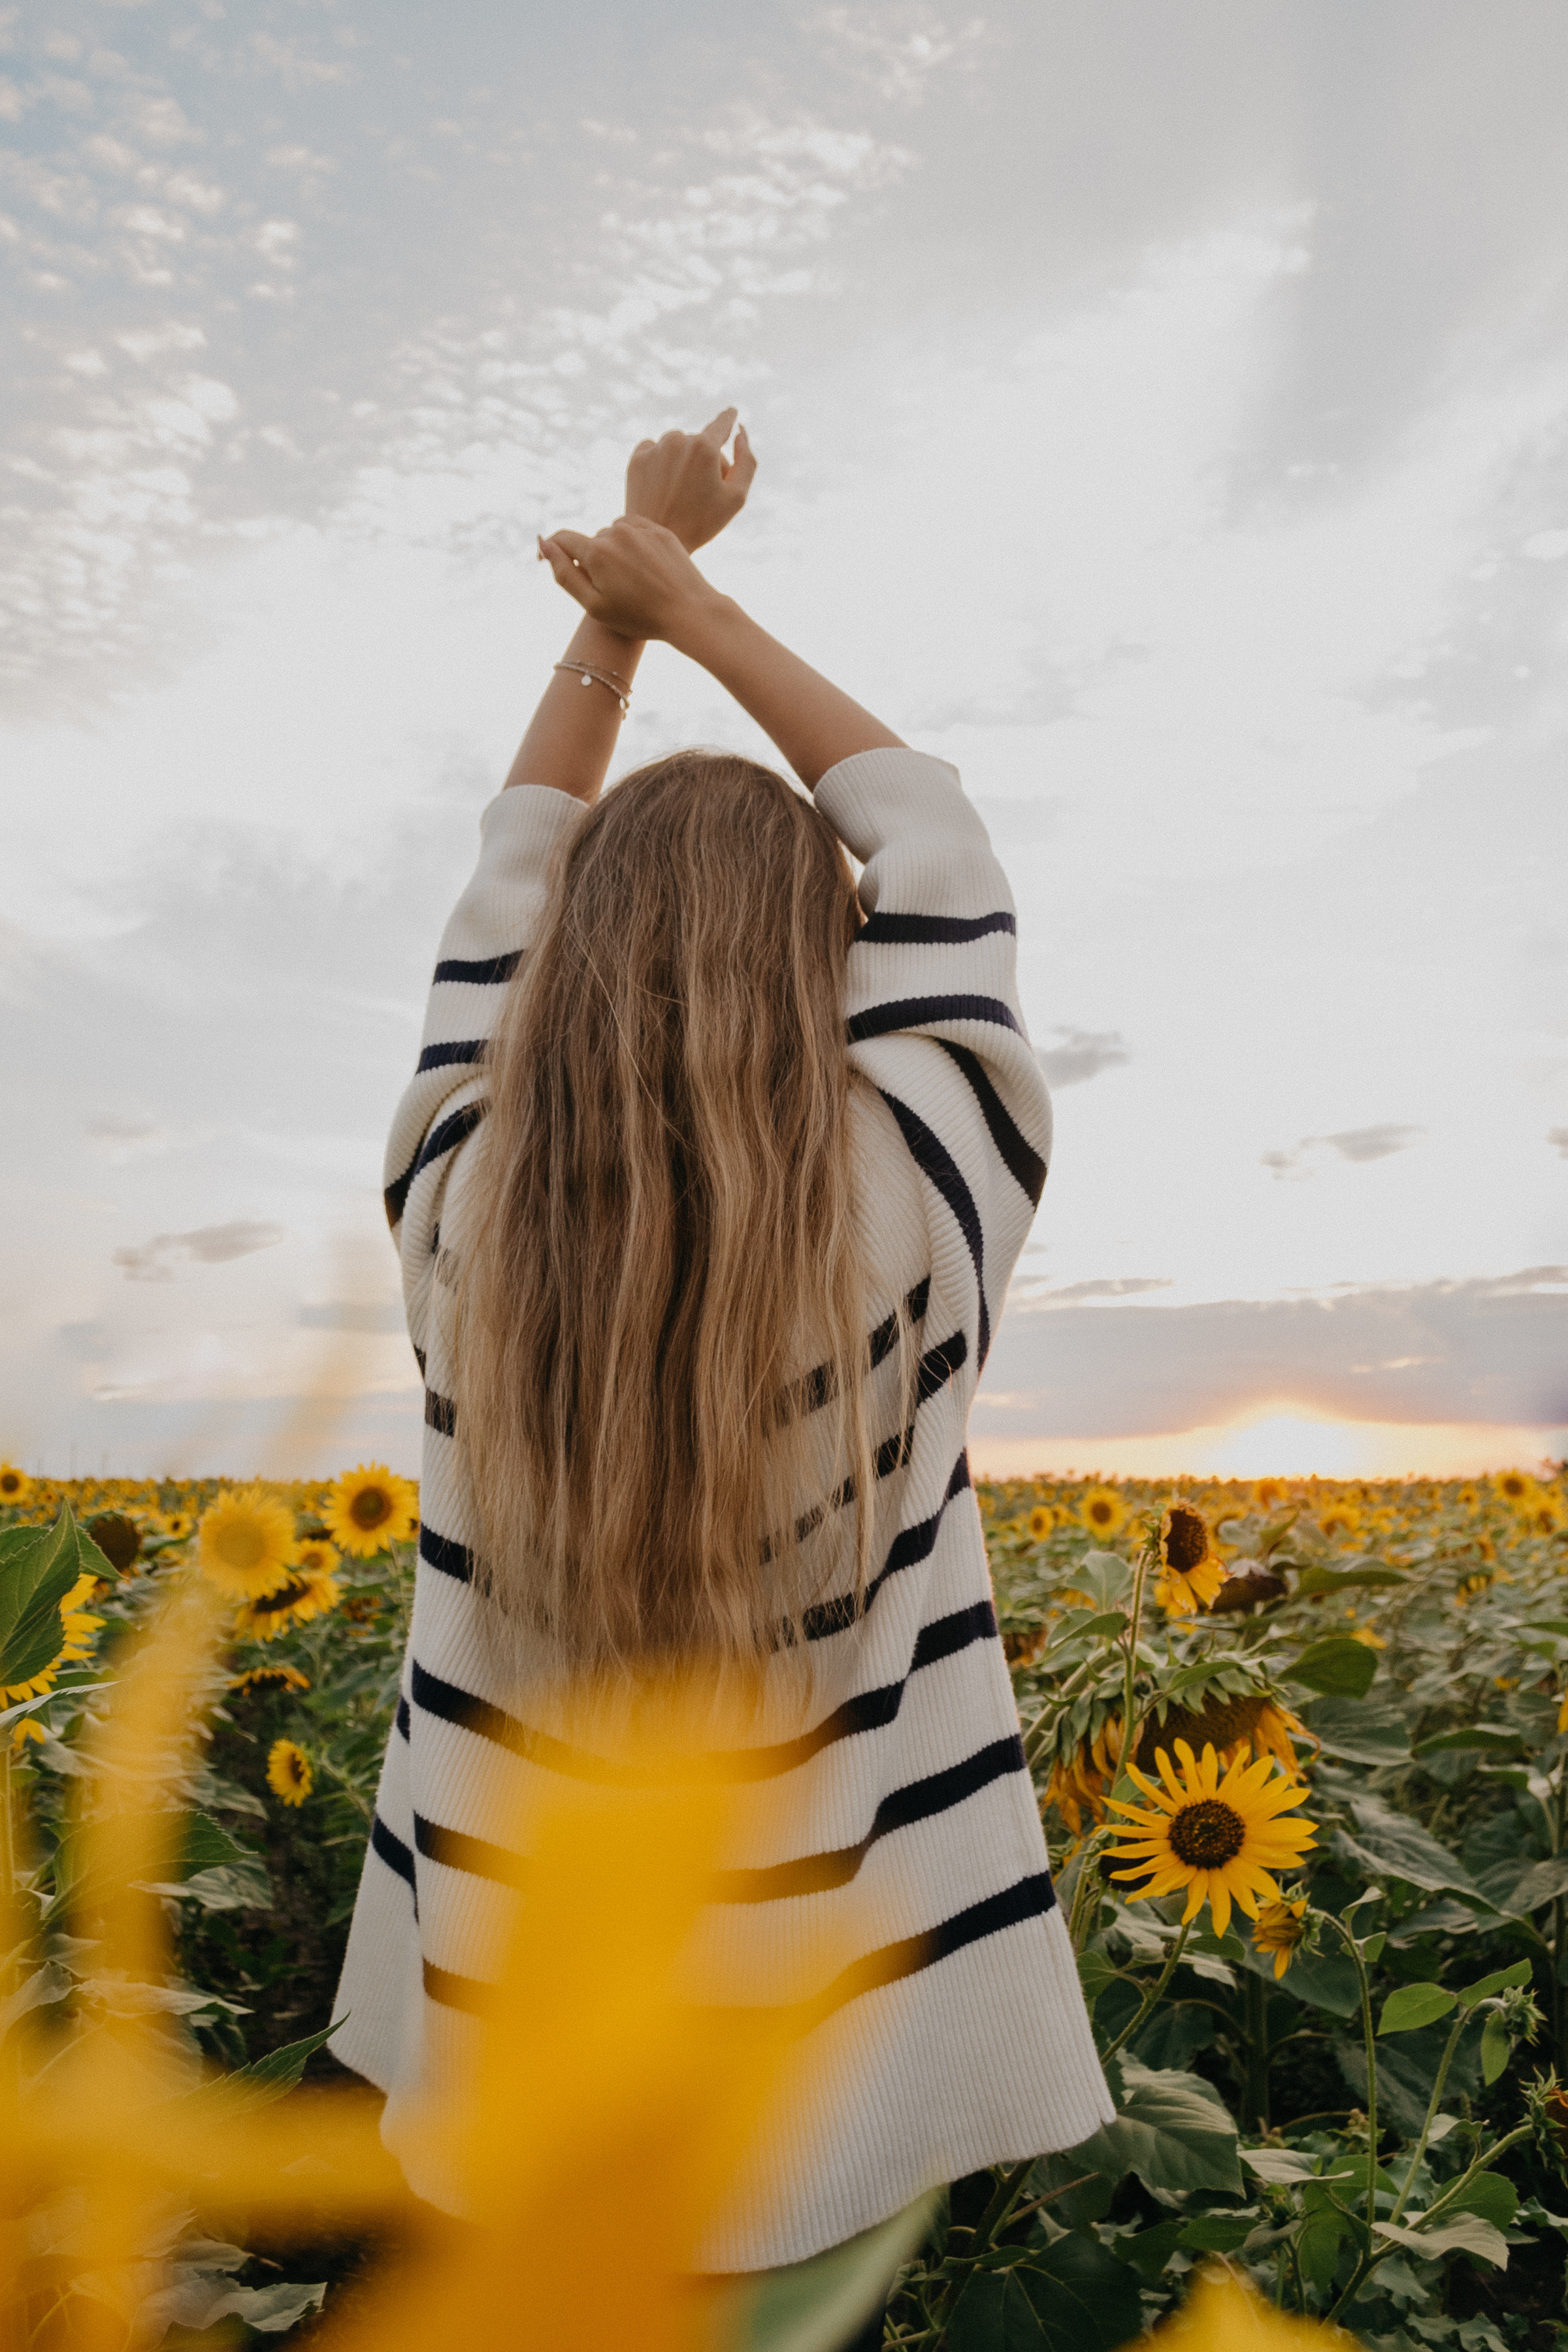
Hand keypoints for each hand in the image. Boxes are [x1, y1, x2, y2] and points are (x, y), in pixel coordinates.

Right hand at [537, 514, 720, 643]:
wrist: (689, 612)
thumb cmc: (640, 617)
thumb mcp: (595, 605)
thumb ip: (565, 574)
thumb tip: (545, 545)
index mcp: (596, 552)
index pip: (562, 539)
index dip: (552, 550)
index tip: (549, 561)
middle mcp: (616, 533)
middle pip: (591, 542)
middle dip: (592, 561)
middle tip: (612, 591)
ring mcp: (640, 529)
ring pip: (612, 534)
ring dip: (613, 551)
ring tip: (631, 581)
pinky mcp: (659, 530)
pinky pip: (634, 530)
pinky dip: (632, 544)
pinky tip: (643, 567)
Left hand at [624, 407, 755, 551]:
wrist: (657, 538)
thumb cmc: (702, 522)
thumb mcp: (736, 496)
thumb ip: (746, 460)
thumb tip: (741, 431)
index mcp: (705, 447)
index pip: (721, 423)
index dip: (728, 418)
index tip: (732, 412)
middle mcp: (678, 439)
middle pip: (700, 443)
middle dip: (705, 460)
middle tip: (702, 493)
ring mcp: (655, 447)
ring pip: (677, 446)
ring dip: (682, 461)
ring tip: (682, 492)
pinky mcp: (637, 458)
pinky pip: (655, 451)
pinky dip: (662, 463)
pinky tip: (665, 486)